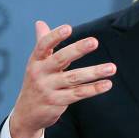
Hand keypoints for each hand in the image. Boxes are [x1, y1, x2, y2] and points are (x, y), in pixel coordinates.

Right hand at [10, 21, 115, 137]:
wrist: (26, 114)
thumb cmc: (36, 82)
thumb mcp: (36, 63)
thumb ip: (42, 43)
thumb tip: (40, 22)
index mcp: (36, 61)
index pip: (43, 45)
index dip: (55, 36)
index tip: (68, 28)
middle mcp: (40, 73)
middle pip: (60, 59)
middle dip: (77, 50)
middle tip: (94, 41)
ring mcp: (48, 88)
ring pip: (74, 78)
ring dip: (94, 72)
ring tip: (112, 67)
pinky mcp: (57, 102)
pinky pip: (78, 94)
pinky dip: (93, 89)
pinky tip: (107, 84)